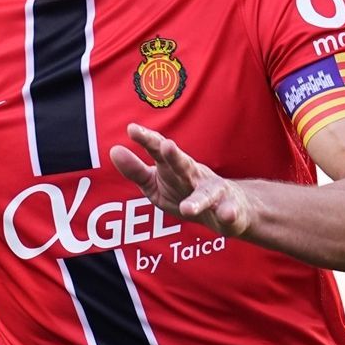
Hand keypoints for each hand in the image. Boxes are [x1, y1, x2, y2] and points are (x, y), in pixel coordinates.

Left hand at [110, 123, 254, 237]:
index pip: (159, 152)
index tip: (132, 129)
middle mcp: (195, 176)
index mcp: (175, 169)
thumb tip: (114, 150)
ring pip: (206, 195)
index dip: (147, 140)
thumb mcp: (156, 184)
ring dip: (198, 200)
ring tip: (187, 209)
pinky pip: (229, 212)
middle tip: (166, 145)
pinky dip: (229, 213)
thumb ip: (136, 170)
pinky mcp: (230, 210)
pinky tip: (226, 215)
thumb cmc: (184, 193)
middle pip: (184, 166)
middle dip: (175, 157)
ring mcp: (214, 193)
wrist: (229, 209)